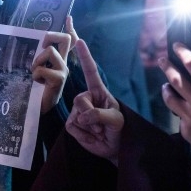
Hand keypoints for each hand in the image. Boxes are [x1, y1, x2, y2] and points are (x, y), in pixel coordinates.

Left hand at [32, 16, 75, 113]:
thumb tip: (23, 43)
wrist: (35, 109)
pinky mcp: (59, 80)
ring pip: (51, 51)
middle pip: (65, 39)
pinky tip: (36, 83)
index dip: (70, 29)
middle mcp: (63, 64)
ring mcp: (62, 71)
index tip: (69, 18)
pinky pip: (43, 69)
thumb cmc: (32, 89)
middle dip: (50, 36)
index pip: (68, 42)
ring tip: (34, 72)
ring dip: (38, 60)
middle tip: (41, 46)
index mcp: (57, 61)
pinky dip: (36, 74)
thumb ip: (34, 58)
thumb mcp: (32, 69)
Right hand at [65, 39, 123, 164]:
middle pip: (80, 100)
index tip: (79, 42)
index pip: (90, 72)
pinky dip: (84, 135)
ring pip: (77, 114)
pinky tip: (92, 136)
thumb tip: (82, 116)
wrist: (113, 148)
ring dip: (90, 127)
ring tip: (99, 131)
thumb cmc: (118, 130)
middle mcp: (87, 98)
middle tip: (103, 126)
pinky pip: (72, 126)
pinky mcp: (72, 124)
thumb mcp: (116, 120)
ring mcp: (77, 111)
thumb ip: (100, 115)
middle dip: (92, 115)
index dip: (85, 57)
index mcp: (99, 92)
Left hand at [160, 41, 190, 190]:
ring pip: (170, 99)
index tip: (176, 45)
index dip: (182, 52)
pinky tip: (186, 108)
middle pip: (174, 79)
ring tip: (166, 85)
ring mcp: (189, 118)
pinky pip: (179, 117)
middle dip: (166, 67)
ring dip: (166, 89)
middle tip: (161, 60)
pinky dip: (181, 110)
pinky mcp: (187, 131)